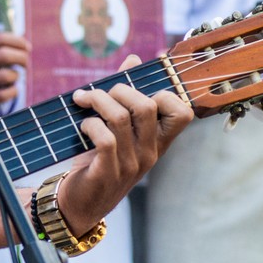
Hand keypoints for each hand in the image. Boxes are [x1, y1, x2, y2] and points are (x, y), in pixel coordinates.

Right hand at [0, 32, 29, 106]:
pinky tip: (14, 89)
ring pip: (6, 75)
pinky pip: (3, 95)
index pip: (0, 39)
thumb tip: (26, 47)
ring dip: (16, 75)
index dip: (18, 42)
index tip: (27, 47)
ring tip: (15, 76)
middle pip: (4, 55)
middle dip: (21, 57)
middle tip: (25, 62)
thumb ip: (0, 47)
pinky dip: (13, 92)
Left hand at [53, 55, 193, 233]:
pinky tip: (82, 125)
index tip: (134, 88)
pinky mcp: (108, 173)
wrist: (80, 204)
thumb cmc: (97, 160)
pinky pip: (104, 139)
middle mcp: (150, 152)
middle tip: (98, 92)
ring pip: (121, 117)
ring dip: (97, 101)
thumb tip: (134, 58)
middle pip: (147, 105)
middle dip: (119, 88)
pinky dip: (90, 124)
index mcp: (158, 141)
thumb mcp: (116, 128)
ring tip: (82, 101)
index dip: (163, 92)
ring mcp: (131, 165)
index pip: (182, 112)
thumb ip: (125, 94)